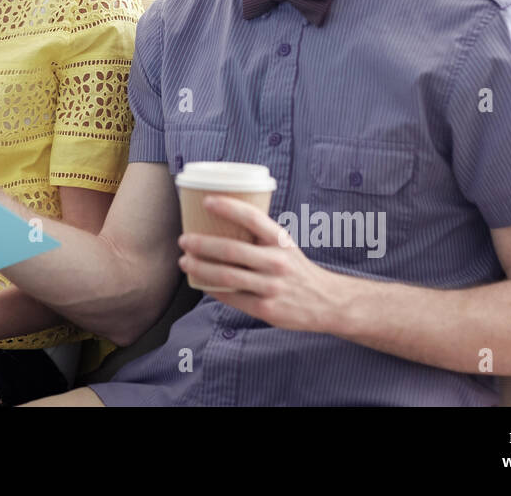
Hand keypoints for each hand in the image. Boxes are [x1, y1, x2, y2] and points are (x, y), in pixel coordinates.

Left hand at [177, 196, 349, 333]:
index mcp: (281, 241)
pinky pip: (231, 297)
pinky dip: (211, 288)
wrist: (326, 302)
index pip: (253, 217)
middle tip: (183, 240)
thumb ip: (259, 236)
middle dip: (201, 244)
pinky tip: (200, 283)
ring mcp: (271, 287)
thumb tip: (219, 220)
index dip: (228, 207)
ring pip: (226, 276)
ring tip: (184, 261)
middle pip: (231, 249)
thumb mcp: (285, 246)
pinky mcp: (266, 309)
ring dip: (199, 268)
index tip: (205, 201)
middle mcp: (277, 262)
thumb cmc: (296, 268)